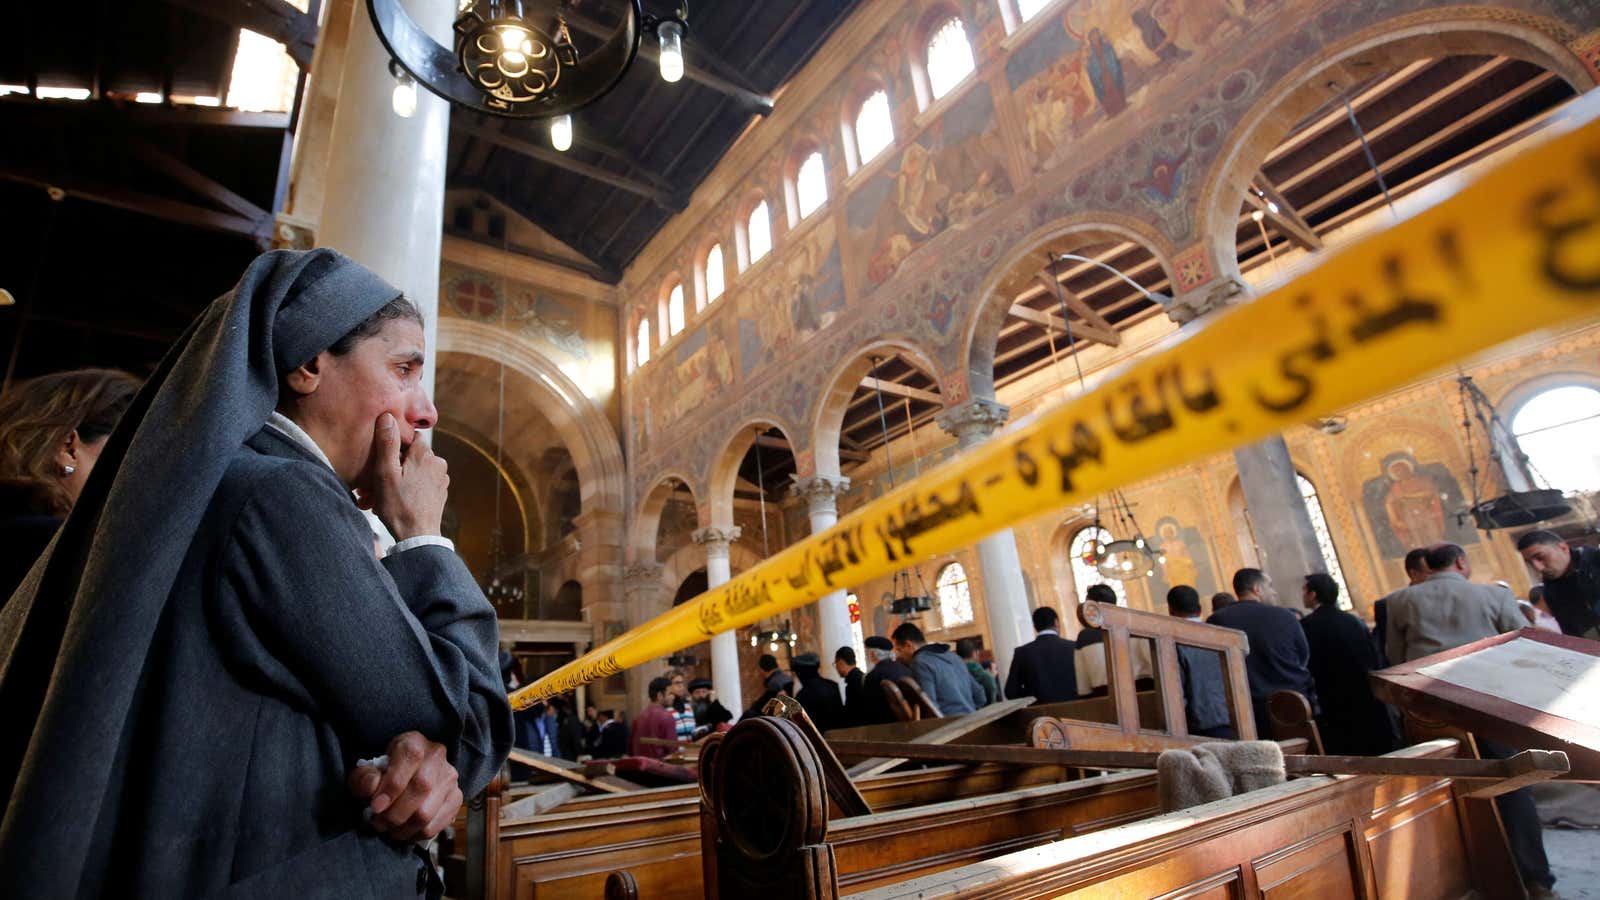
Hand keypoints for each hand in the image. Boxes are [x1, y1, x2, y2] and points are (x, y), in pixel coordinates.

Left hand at [347, 731, 462, 841]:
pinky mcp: (455, 798)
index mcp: (414, 742)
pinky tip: (405, 831)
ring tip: (389, 829)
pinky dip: (415, 834)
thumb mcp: (367, 771)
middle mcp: (437, 757)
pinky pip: (435, 826)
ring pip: (427, 812)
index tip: (375, 807)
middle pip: (421, 788)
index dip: (392, 785)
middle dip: (394, 814)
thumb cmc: (384, 773)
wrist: (407, 776)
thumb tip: (372, 786)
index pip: (410, 758)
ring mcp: (449, 778)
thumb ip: (363, 778)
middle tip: (378, 823)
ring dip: (403, 828)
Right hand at [360, 413, 447, 540]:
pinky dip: (406, 490)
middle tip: (370, 486)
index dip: (392, 446)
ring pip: (412, 471)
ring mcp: (440, 478)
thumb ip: (387, 444)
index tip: (379, 459)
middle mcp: (437, 463)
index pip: (408, 437)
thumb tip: (388, 416)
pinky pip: (419, 484)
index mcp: (425, 454)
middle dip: (390, 468)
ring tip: (376, 498)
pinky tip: (392, 502)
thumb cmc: (399, 507)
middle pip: (409, 456)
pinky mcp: (439, 492)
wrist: (417, 537)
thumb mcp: (386, 473)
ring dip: (395, 481)